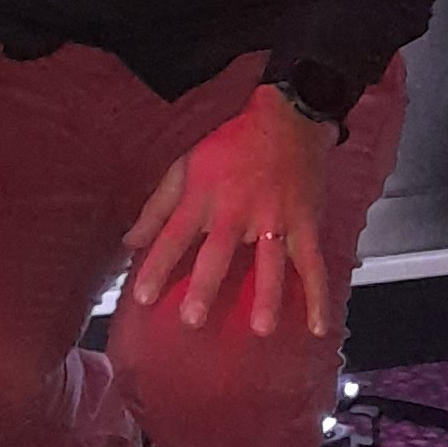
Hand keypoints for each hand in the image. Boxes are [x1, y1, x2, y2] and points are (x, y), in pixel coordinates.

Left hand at [124, 87, 335, 337]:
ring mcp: (275, 218)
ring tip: (261, 328)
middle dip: (205, 285)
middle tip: (193, 319)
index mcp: (204, 196)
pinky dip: (317, 295)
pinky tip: (317, 327)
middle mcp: (237, 210)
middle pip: (219, 252)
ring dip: (267, 295)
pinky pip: (312, 263)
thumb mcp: (186, 165)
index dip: (157, 266)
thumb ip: (158, 207)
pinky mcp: (305, 223)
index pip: (174, 236)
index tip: (142, 297)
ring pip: (270, 262)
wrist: (288, 118)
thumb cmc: (231, 143)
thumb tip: (130, 242)